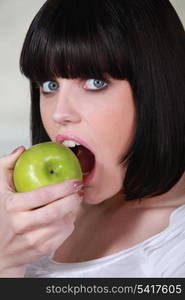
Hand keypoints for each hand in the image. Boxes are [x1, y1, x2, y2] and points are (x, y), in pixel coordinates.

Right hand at [0, 146, 82, 276]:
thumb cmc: (0, 215)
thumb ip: (6, 166)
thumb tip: (21, 150)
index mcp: (13, 206)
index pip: (42, 195)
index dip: (63, 187)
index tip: (74, 181)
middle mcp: (22, 224)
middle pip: (56, 211)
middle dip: (73, 199)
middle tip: (79, 191)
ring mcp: (33, 239)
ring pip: (63, 223)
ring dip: (72, 211)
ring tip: (72, 203)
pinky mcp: (42, 249)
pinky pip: (64, 235)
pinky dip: (69, 224)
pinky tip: (66, 216)